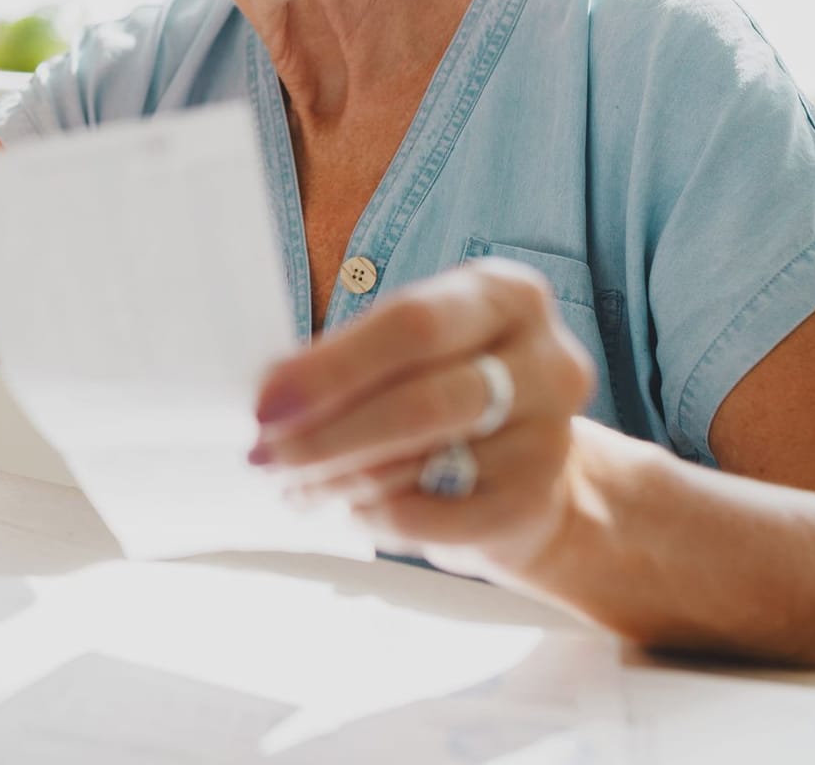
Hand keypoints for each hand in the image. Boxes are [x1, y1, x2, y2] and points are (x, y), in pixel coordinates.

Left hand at [249, 258, 598, 578]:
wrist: (535, 473)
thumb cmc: (448, 389)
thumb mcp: (414, 350)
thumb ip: (353, 359)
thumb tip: (271, 396)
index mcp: (507, 295)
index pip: (412, 325)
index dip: (332, 369)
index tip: (266, 403)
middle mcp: (547, 361)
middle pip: (421, 402)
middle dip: (326, 435)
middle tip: (264, 456)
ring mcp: (551, 438)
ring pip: (419, 465)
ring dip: (336, 481)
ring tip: (291, 484)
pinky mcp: (533, 504)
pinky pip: (430, 520)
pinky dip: (374, 517)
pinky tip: (348, 509)